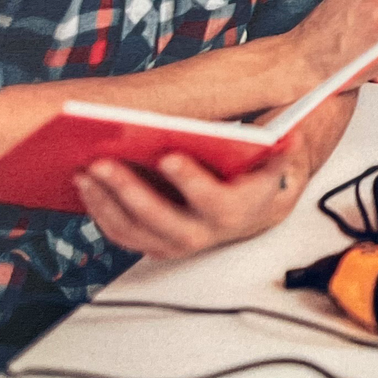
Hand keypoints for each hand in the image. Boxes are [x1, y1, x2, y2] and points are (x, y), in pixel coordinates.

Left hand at [77, 148, 303, 259]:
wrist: (255, 208)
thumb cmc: (259, 175)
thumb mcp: (278, 158)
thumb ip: (284, 145)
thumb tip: (291, 134)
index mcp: (234, 211)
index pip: (211, 200)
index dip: (189, 180)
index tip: (167, 154)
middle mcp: (204, 234)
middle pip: (161, 219)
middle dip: (129, 190)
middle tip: (102, 162)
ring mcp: (176, 243)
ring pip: (135, 231)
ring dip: (106, 202)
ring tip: (86, 170)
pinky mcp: (154, 243)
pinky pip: (122, 234)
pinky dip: (100, 212)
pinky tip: (87, 185)